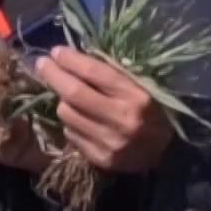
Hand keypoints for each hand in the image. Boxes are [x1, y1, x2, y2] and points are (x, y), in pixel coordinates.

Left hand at [34, 46, 173, 173]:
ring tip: (69, 95)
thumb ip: (113, 71)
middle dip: (54, 75)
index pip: (93, 72)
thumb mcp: (141, 84)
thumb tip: (74, 57)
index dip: (70, 59)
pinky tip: (81, 118)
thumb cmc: (152, 109)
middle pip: (73, 93)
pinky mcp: (101, 159)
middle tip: (42, 63)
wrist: (167, 152)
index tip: (56, 52)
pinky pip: (71, 134)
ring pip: (67, 114)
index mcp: (136, 95)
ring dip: (62, 100)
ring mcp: (110, 142)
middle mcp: (122, 119)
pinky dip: (71, 122)